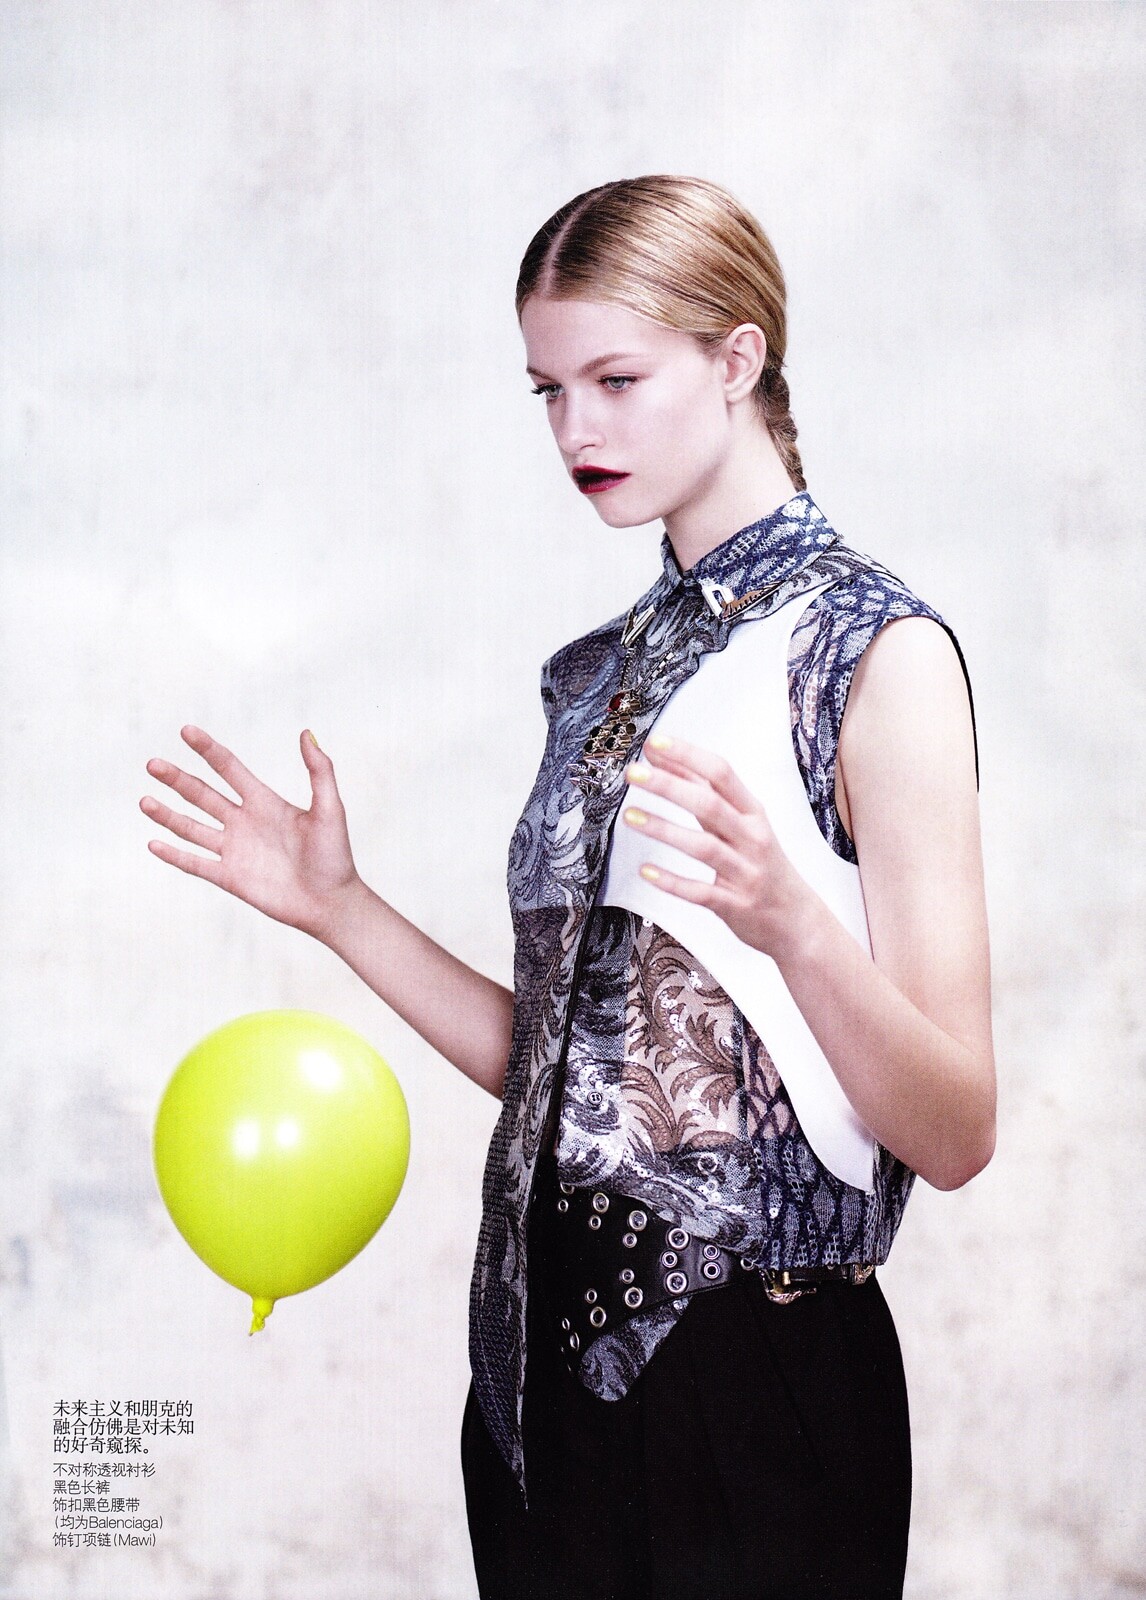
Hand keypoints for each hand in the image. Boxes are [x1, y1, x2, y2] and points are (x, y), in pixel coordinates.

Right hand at [140, 726, 361, 940]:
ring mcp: (234, 850)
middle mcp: (244, 822)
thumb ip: (320, 771)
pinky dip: (174, 855)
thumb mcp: (330, 808)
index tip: (186, 731)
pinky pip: (195, 864)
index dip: (208, 749)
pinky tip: (153, 843)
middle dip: (177, 779)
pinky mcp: (230, 878)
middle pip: (202, 794)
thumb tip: (306, 732)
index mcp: (264, 802)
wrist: (331, 902)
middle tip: (152, 764)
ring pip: (192, 828)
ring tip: (144, 800)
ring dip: (167, 815)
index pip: (228, 768)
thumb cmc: (335, 855)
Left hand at [621, 732, 813, 960]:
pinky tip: (646, 870)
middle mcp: (752, 838)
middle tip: (634, 773)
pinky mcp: (735, 905)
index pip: (721, 774)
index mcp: (753, 813)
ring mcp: (745, 872)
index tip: (655, 743)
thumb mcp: (744, 825)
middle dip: (669, 785)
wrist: (797, 920)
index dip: (688, 755)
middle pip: (709, 805)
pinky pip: (700, 892)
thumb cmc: (764, 866)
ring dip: (663, 829)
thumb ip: (708, 796)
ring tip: (630, 816)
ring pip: (703, 846)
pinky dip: (671, 881)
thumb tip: (669, 762)